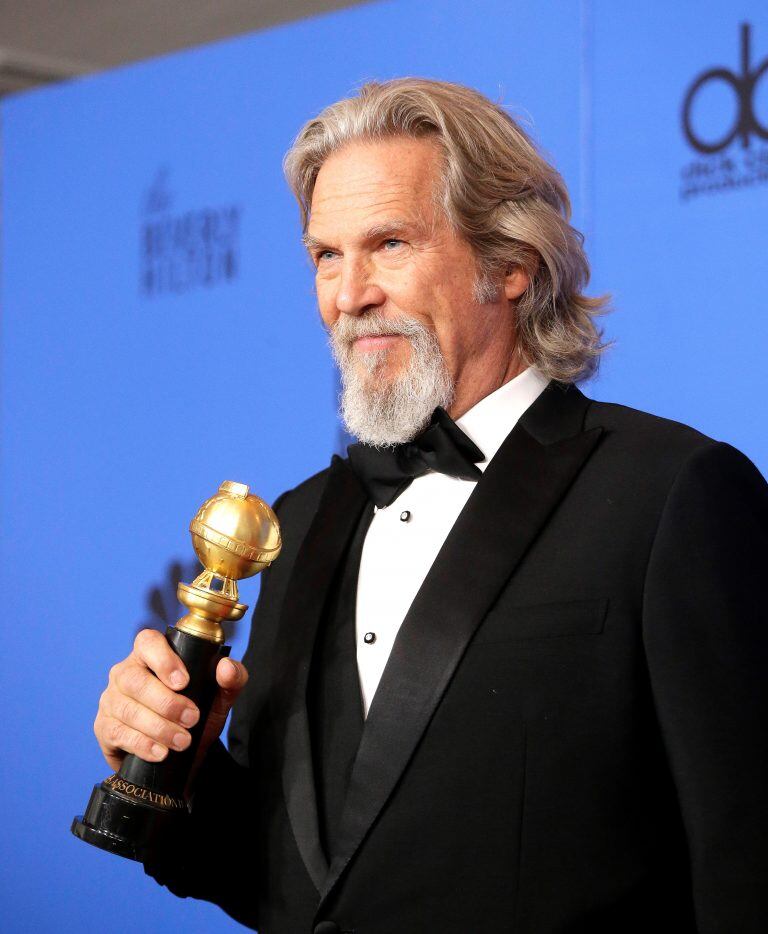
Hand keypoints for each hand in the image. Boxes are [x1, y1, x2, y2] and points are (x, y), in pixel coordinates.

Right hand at [94, 628, 247, 772]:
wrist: (181, 758)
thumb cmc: (196, 716)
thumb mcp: (218, 697)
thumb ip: (231, 679)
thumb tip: (226, 667)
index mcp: (151, 656)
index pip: (147, 642)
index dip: (163, 659)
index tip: (183, 682)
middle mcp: (125, 673)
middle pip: (134, 679)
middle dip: (166, 702)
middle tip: (192, 719)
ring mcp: (111, 700)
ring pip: (127, 708)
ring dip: (158, 727)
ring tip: (183, 741)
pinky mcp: (104, 727)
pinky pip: (117, 733)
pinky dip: (141, 744)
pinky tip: (160, 752)